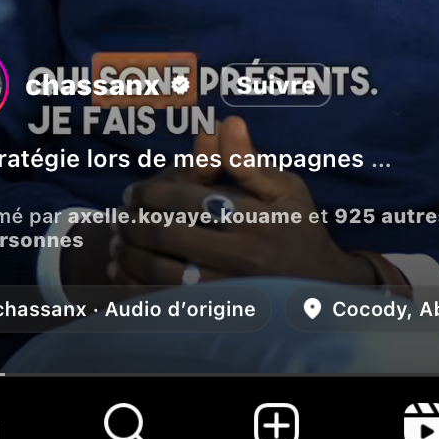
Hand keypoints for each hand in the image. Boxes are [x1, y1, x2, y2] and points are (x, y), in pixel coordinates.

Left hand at [110, 117, 377, 288]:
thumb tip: (226, 123)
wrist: (321, 287)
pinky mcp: (219, 314)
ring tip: (117, 240)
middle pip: (168, 236)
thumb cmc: (300, 228)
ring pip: (162, 272)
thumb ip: (249, 160)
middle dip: (135, 222)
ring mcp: (228, 291)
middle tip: (119, 214)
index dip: (152, 193)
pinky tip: (124, 275)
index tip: (133, 191)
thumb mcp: (285, 188)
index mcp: (254, 221)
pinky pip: (167, 304)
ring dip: (131, 255)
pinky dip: (137, 289)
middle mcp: (240, 258)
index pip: (188, 200)